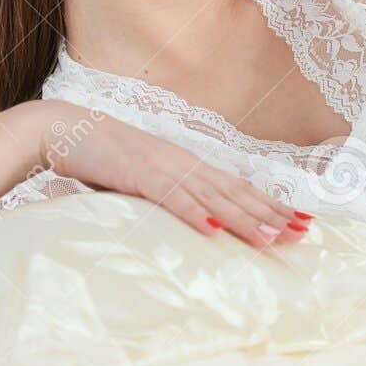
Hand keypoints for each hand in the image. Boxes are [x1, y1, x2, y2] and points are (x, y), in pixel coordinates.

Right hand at [35, 98, 309, 245]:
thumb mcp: (144, 179)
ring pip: (211, 196)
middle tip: (304, 230)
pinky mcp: (137, 174)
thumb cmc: (101, 157)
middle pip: (235, 191)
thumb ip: (170, 194)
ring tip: (271, 236)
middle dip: (271, 212)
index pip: (237, 187)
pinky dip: (192, 212)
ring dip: (243, 217)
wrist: (61, 130)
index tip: (302, 219)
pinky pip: (169, 196)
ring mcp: (162, 166)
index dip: (271, 203)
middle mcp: (183, 163)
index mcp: (186, 164)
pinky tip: (212, 228)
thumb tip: (197, 218)